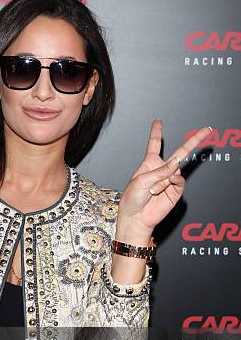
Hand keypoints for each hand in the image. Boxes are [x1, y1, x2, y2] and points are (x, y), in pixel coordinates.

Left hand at [116, 120, 212, 237]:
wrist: (136, 218)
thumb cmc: (132, 199)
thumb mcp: (141, 180)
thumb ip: (159, 171)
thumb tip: (177, 163)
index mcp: (149, 164)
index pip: (154, 145)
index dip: (156, 132)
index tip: (158, 122)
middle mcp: (161, 170)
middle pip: (180, 153)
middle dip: (193, 141)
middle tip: (206, 129)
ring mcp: (170, 180)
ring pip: (174, 171)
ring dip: (162, 181)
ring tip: (152, 191)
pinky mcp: (176, 190)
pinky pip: (179, 181)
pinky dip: (171, 183)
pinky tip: (161, 190)